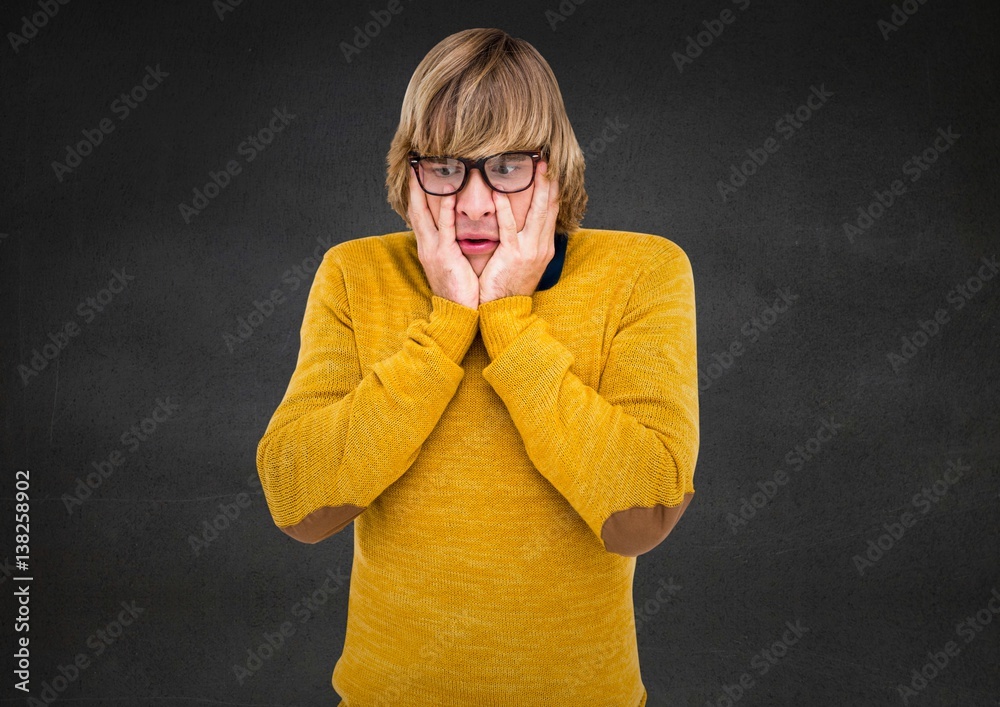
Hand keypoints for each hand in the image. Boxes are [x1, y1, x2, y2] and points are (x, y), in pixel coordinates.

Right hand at [407, 167, 480, 310]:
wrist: (458, 313)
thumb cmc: (460, 290)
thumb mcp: (451, 264)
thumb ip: (451, 246)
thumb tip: (456, 234)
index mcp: (428, 247)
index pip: (419, 215)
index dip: (416, 194)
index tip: (417, 174)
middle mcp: (426, 245)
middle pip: (415, 208)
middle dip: (414, 185)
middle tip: (414, 162)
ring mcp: (433, 249)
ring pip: (425, 212)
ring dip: (426, 189)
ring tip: (427, 168)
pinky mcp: (445, 254)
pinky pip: (444, 226)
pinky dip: (445, 207)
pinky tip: (449, 191)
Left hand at [478, 161, 559, 304]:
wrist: (505, 312)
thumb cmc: (509, 287)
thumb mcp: (524, 264)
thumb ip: (527, 244)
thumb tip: (526, 228)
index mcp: (544, 248)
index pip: (552, 213)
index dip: (553, 191)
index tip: (552, 172)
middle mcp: (541, 246)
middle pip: (549, 208)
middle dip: (550, 182)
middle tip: (548, 161)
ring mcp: (529, 250)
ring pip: (536, 212)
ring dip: (536, 187)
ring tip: (534, 167)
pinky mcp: (512, 255)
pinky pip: (508, 226)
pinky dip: (505, 207)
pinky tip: (500, 191)